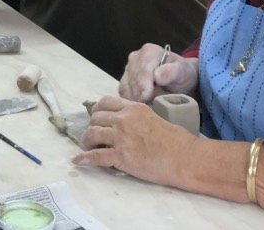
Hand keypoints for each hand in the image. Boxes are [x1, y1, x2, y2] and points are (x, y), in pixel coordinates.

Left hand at [72, 95, 197, 185]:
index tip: (96, 117)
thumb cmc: (176, 140)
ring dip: (87, 140)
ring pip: (92, 134)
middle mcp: (123, 119)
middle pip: (96, 118)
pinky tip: (78, 160)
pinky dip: (85, 158)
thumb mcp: (153, 116)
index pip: (105, 102)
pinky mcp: (121, 156)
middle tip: (94, 134)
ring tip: (87, 145)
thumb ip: (135, 116)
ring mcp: (121, 137)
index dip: (97, 110)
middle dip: (92, 126)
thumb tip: (124, 120)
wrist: (186, 158)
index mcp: (132, 108)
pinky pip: (96, 156)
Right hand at [118, 43, 198, 102]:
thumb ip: (171, 72)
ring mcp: (128, 67)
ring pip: (126, 86)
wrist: (178, 77)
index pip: (142, 70)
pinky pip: (123, 91)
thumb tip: (157, 76)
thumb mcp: (182, 72)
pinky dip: (130, 99)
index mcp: (149, 51)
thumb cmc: (182, 73)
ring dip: (135, 98)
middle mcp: (135, 57)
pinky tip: (140, 104)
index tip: (147, 98)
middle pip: (133, 80)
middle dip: (140, 94)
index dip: (143, 85)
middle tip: (150, 107)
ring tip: (147, 106)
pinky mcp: (125, 78)